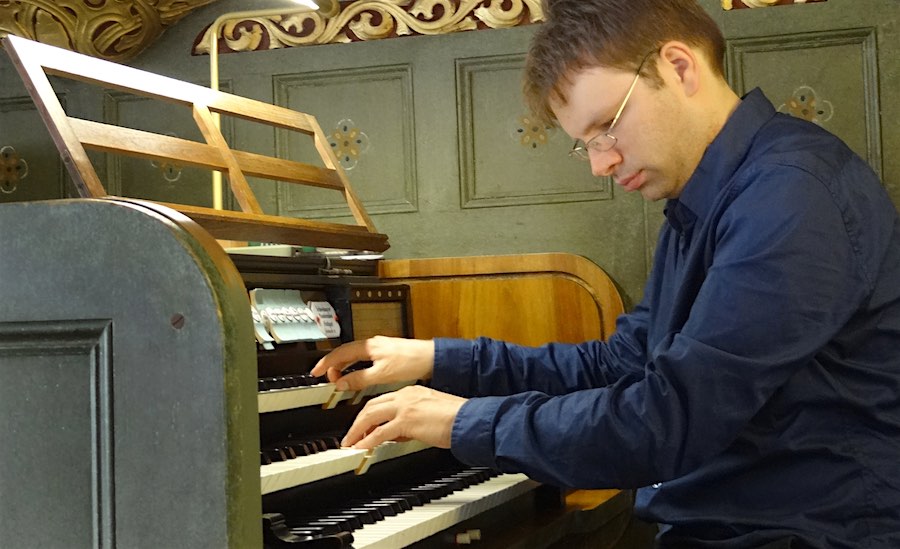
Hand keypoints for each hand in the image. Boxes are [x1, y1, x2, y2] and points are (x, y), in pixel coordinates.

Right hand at [311, 336, 434, 390]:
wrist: (431, 358)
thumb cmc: (411, 362)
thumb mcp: (382, 375)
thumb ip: (360, 379)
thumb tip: (342, 383)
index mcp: (368, 346)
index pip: (340, 353)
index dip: (326, 363)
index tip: (315, 372)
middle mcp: (372, 344)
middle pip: (345, 353)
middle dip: (333, 365)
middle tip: (326, 377)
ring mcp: (379, 348)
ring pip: (355, 355)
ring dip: (345, 366)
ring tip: (339, 378)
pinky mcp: (387, 353)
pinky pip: (364, 358)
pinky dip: (356, 366)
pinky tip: (358, 375)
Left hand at [341, 385, 466, 449]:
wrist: (468, 419)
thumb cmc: (456, 418)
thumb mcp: (428, 415)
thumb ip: (410, 422)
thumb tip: (396, 434)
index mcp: (411, 392)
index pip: (382, 400)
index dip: (368, 414)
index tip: (362, 426)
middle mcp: (405, 396)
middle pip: (371, 406)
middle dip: (357, 422)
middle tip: (350, 436)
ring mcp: (405, 407)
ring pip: (370, 415)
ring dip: (357, 431)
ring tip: (350, 443)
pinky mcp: (406, 421)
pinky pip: (380, 432)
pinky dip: (367, 441)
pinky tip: (361, 448)